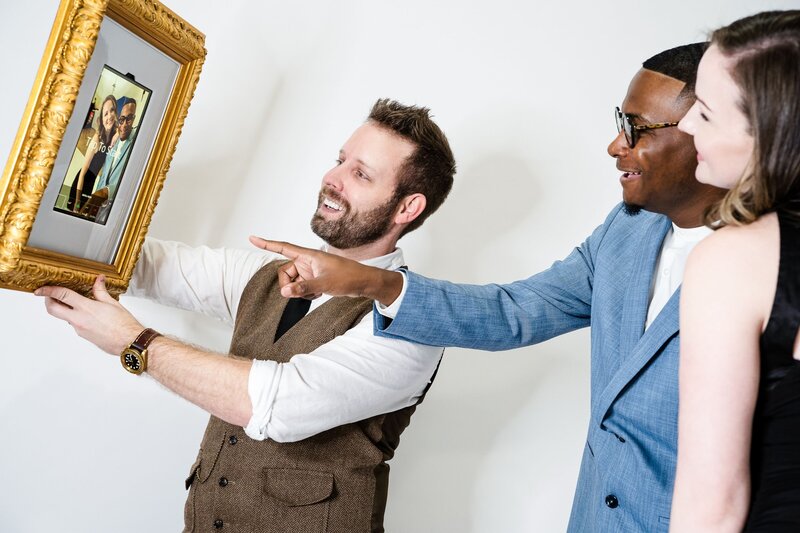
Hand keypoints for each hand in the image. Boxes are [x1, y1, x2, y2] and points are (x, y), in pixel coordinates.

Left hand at [35, 275, 143, 354]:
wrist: (129, 342)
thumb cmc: (124, 324)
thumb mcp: (112, 303)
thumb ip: (101, 291)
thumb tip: (98, 280)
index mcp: (86, 308)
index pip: (61, 295)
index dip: (48, 290)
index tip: (41, 289)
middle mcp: (79, 320)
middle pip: (52, 310)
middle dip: (47, 301)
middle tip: (48, 295)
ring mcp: (79, 329)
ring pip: (63, 317)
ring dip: (64, 309)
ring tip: (73, 302)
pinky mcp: (83, 336)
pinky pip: (74, 324)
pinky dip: (75, 317)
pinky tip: (86, 314)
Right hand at [249, 236, 403, 304]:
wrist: (364, 283)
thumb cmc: (348, 277)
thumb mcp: (324, 284)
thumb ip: (303, 289)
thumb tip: (284, 292)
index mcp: (308, 255)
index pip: (283, 247)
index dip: (267, 244)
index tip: (252, 238)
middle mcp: (307, 262)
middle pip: (285, 272)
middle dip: (289, 285)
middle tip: (301, 292)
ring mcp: (311, 271)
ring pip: (293, 282)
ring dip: (300, 291)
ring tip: (316, 292)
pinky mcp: (315, 279)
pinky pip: (302, 288)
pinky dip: (307, 293)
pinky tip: (320, 294)